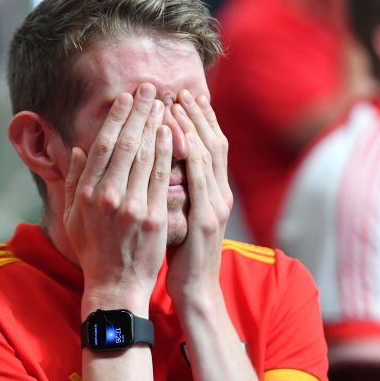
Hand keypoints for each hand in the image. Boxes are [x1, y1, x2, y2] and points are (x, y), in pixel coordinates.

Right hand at [64, 83, 172, 317]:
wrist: (114, 285)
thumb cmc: (94, 250)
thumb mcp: (72, 217)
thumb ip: (74, 181)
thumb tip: (76, 150)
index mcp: (85, 193)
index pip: (101, 145)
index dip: (115, 118)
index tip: (126, 98)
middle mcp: (105, 195)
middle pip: (123, 143)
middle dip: (137, 112)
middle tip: (149, 89)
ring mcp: (129, 205)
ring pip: (143, 155)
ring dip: (154, 124)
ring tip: (163, 103)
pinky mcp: (151, 216)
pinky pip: (160, 176)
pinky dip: (165, 151)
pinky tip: (171, 132)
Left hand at [165, 90, 232, 312]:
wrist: (195, 291)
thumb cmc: (182, 256)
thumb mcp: (181, 216)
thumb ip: (176, 190)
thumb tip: (159, 164)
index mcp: (214, 193)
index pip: (210, 146)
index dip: (199, 121)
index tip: (184, 97)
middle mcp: (220, 193)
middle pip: (214, 142)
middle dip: (197, 115)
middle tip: (182, 90)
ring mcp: (215, 204)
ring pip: (207, 153)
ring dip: (192, 125)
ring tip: (176, 102)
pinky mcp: (206, 217)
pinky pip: (197, 176)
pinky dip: (188, 151)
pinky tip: (175, 134)